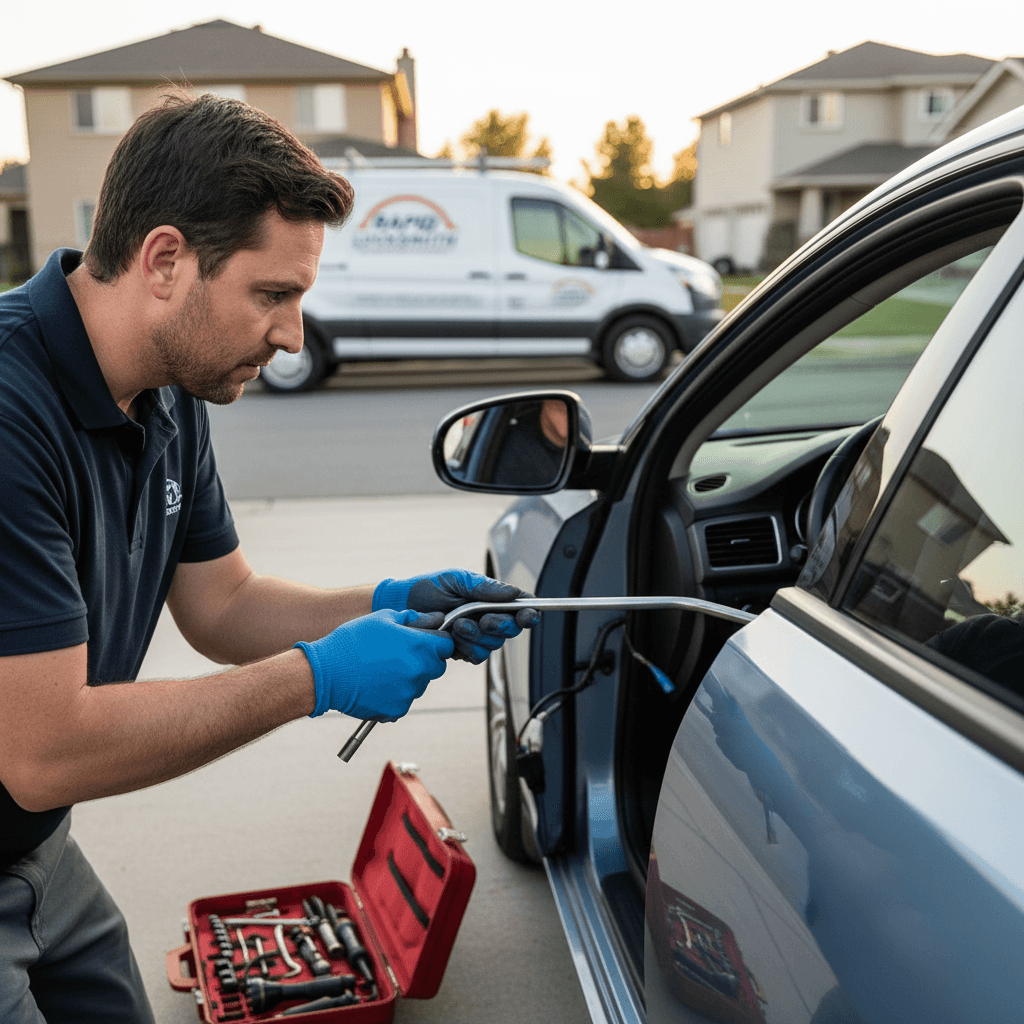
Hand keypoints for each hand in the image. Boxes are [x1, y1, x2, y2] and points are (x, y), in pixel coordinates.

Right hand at [296, 609, 453, 720]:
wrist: (326, 673)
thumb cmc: (352, 641)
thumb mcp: (381, 618)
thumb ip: (409, 618)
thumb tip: (428, 620)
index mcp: (419, 645)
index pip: (446, 646)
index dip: (437, 643)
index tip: (426, 642)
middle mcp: (419, 670)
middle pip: (436, 667)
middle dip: (424, 661)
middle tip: (400, 656)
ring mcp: (409, 692)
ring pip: (418, 685)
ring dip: (408, 679)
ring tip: (381, 670)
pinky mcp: (397, 709)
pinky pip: (403, 701)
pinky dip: (394, 695)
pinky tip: (375, 685)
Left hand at [373, 568, 538, 663]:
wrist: (401, 607)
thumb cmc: (428, 588)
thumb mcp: (457, 579)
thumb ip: (485, 587)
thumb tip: (513, 592)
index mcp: (490, 598)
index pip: (519, 607)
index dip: (529, 613)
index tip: (530, 615)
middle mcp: (487, 617)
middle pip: (511, 629)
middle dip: (500, 626)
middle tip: (485, 620)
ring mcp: (476, 636)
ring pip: (493, 645)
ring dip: (478, 636)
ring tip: (458, 625)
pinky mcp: (462, 650)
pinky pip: (477, 656)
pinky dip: (467, 647)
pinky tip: (452, 636)